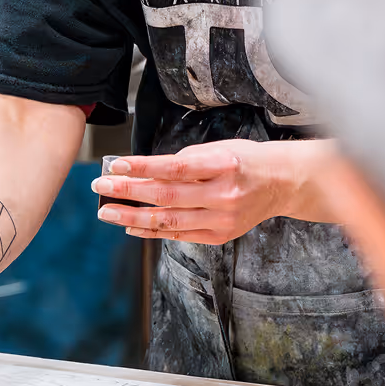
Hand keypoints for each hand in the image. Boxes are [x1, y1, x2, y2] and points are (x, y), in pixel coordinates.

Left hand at [90, 138, 339, 244]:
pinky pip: (180, 235)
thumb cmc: (247, 160)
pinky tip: (131, 227)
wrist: (283, 184)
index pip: (175, 168)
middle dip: (129, 192)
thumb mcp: (219, 149)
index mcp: (224, 166)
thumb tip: (145, 171)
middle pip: (167, 196)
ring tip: (107, 211)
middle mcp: (224, 195)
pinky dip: (153, 232)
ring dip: (133, 217)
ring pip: (169, 221)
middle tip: (101, 186)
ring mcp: (223, 220)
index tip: (116, 165)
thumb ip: (185, 161)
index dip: (143, 168)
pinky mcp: (220, 236)